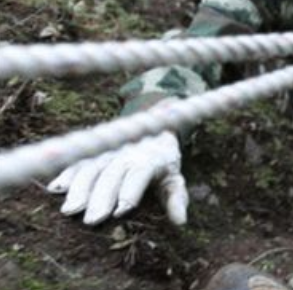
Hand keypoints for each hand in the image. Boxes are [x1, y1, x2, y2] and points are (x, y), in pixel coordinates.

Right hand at [46, 131, 187, 225]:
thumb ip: (176, 198)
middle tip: (91, 221)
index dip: (129, 192)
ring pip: (91, 168)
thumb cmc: (164, 161)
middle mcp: (126, 153)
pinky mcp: (94, 151)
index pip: (138, 175)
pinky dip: (67, 174)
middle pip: (111, 175)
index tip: (119, 212)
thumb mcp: (175, 177)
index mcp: (149, 160)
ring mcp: (108, 151)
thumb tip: (180, 221)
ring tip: (69, 210)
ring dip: (79, 189)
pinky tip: (56, 189)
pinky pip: (78, 161)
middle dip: (100, 198)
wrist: (153, 127)